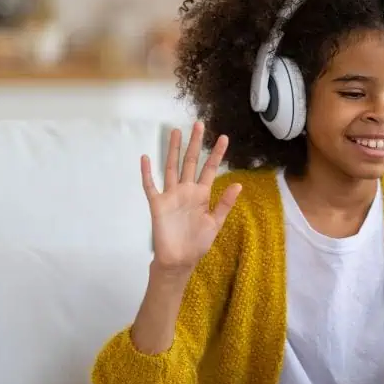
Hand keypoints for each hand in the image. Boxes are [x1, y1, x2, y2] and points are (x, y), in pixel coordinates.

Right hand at [140, 121, 241, 273]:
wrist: (179, 260)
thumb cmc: (197, 243)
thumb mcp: (215, 223)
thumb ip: (224, 203)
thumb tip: (238, 185)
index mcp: (201, 195)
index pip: (210, 169)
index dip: (216, 154)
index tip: (224, 137)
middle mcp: (186, 191)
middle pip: (190, 162)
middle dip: (195, 144)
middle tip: (199, 124)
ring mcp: (171, 195)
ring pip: (171, 167)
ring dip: (172, 150)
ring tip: (175, 131)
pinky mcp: (157, 204)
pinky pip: (150, 185)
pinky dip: (147, 172)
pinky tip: (145, 157)